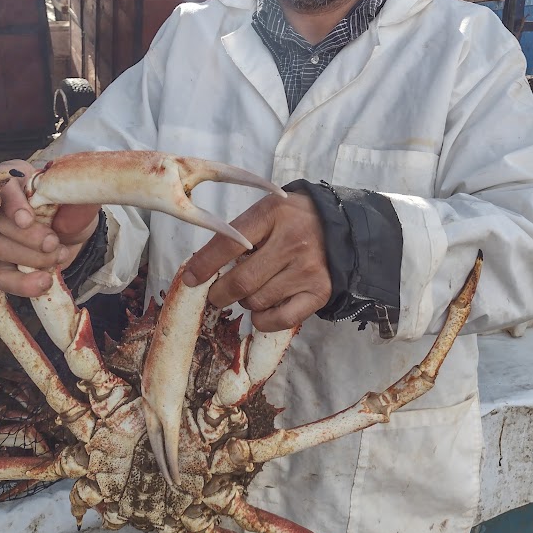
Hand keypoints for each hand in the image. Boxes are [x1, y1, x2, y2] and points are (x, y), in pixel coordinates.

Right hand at [0, 160, 100, 297]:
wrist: (74, 232)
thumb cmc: (69, 207)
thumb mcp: (78, 197)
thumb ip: (76, 194)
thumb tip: (81, 194)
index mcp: (13, 179)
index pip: (0, 185)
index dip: (12, 204)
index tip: (27, 219)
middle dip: (28, 236)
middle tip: (53, 242)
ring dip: (31, 257)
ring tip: (58, 256)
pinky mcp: (0, 264)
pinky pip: (0, 276)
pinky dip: (22, 282)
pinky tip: (43, 282)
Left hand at [183, 193, 331, 331]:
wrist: (341, 228)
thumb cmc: (293, 220)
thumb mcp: (266, 213)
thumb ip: (238, 235)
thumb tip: (201, 270)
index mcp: (273, 214)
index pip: (229, 245)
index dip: (204, 265)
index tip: (190, 279)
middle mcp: (293, 242)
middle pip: (241, 281)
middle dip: (219, 293)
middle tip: (216, 294)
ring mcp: (307, 269)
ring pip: (256, 301)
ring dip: (244, 302)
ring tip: (251, 290)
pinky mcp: (319, 292)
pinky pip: (279, 319)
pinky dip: (262, 320)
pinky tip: (262, 308)